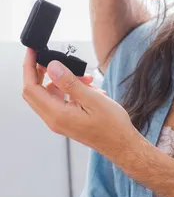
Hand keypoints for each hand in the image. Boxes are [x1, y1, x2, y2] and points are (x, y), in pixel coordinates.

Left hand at [23, 49, 140, 164]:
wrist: (121, 144)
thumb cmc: (112, 126)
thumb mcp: (92, 99)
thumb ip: (70, 83)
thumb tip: (52, 67)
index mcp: (57, 115)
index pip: (31, 88)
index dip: (29, 67)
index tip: (32, 52)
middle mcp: (54, 120)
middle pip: (34, 91)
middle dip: (41, 72)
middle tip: (53, 58)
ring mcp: (59, 121)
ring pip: (49, 94)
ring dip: (62, 81)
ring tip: (85, 78)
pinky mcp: (66, 120)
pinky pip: (60, 100)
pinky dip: (69, 89)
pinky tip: (88, 88)